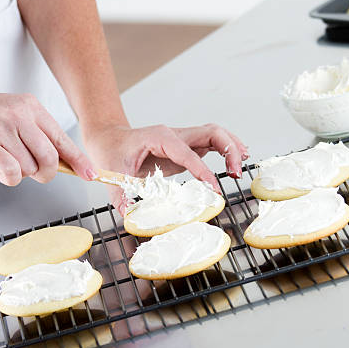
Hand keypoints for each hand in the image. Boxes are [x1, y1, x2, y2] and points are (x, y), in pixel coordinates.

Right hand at [0, 91, 94, 185]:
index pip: (62, 138)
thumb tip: (61, 160)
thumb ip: (36, 133)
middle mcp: (21, 115)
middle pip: (51, 157)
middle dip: (47, 173)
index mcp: (31, 107)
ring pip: (30, 167)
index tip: (91, 174)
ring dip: (22, 173)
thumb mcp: (13, 113)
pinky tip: (2, 173)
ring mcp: (4, 129)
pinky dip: (10, 179)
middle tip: (37, 174)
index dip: (78, 160)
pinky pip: (12, 172)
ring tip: (7, 162)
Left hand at [84, 123, 247, 213]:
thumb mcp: (112, 176)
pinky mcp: (184, 147)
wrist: (107, 138)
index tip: (212, 187)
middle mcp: (173, 134)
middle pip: (211, 132)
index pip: (186, 151)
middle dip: (228, 149)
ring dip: (232, 147)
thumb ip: (122, 196)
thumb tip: (131, 215)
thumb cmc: (110, 152)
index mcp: (158, 137)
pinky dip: (226, 150)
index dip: (201, 169)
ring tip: (241, 166)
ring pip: (215, 134)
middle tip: (236, 173)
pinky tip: (235, 161)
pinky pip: (211, 143)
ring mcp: (181, 139)